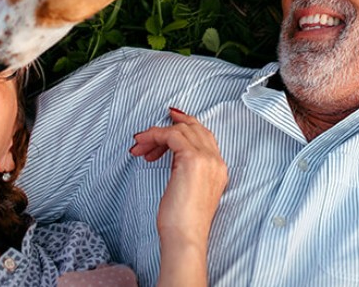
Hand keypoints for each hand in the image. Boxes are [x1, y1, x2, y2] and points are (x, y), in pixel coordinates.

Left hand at [131, 109, 226, 285]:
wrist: (185, 239)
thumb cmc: (182, 222)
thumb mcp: (188, 188)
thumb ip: (187, 168)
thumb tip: (172, 154)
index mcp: (219, 169)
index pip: (205, 135)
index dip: (187, 124)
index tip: (171, 119)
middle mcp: (216, 161)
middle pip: (194, 128)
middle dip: (170, 126)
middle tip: (149, 130)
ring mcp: (207, 159)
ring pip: (180, 130)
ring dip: (156, 135)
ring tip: (139, 146)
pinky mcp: (192, 159)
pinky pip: (171, 135)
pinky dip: (155, 136)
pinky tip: (143, 146)